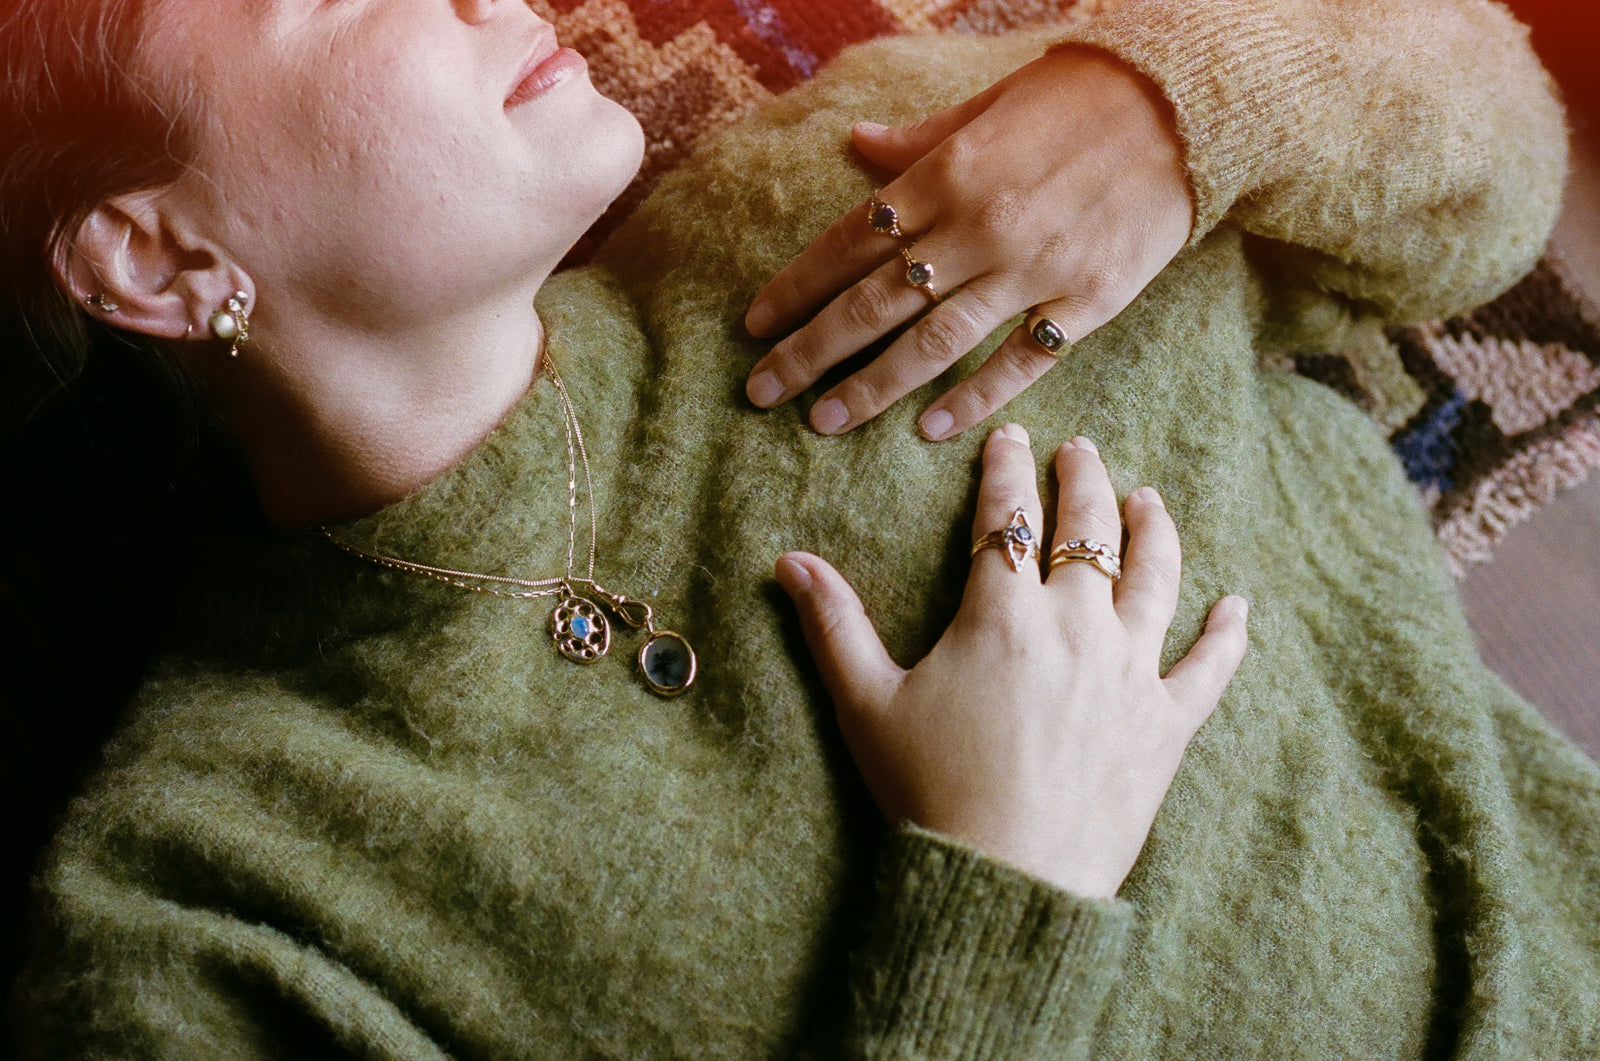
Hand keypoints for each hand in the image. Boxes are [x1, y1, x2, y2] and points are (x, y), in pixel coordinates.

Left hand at [745, 49, 1191, 440]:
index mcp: (947, 174)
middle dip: (810, 350)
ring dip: (871, 387)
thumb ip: (919, 139)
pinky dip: (973, 396)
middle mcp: (980, 227)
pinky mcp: (1087, 300)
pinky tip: (929, 430)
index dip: (797, 287)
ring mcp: (1034, 270)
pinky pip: (1020, 360)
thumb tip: (855, 145)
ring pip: (933, 342)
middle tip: (761, 391)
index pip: (850, 241)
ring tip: (822, 423)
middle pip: (875, 302)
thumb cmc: (1082, 97)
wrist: (1190, 106)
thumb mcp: (989, 104)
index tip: (755, 326)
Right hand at [774, 425, 1245, 896]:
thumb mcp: (866, 704)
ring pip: (1156, 577)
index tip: (1010, 438)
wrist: (1005, 880)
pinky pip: (1210, 667)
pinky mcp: (1167, 725)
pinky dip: (1228, 633)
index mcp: (1003, 617)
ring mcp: (1130, 673)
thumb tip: (788, 560)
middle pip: (1090, 530)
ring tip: (1150, 499)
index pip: (1008, 518)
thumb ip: (833, 624)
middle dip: (1084, 479)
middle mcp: (1077, 628)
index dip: (1006, 471)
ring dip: (1155, 529)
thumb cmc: (929, 793)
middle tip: (1080, 449)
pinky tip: (1237, 605)